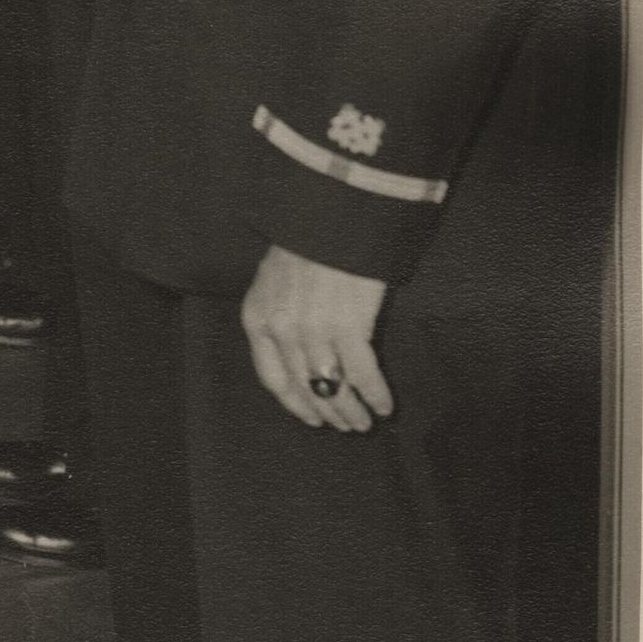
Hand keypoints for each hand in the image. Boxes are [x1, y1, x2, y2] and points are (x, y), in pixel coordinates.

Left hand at [240, 245, 392, 431]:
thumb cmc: (305, 243)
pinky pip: (362, 374)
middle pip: (304, 388)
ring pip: (332, 387)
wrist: (329, 215)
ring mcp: (313, 331)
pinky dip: (374, 395)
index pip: (273, 379)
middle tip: (346, 426)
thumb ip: (279, 315)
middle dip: (327, 412)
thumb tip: (299, 351)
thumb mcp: (273, 279)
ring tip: (365, 423)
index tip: (312, 418)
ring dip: (351, 411)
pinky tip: (384, 406)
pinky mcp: (348, 326)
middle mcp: (281, 330)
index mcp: (258, 319)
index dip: (294, 404)